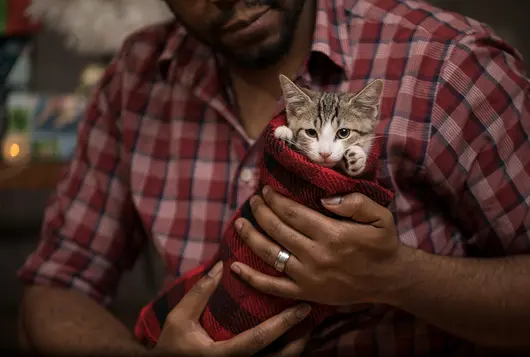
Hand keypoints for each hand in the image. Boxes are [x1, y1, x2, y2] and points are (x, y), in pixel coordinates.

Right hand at [155, 261, 312, 356]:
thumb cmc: (171, 345)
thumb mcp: (179, 318)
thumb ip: (199, 293)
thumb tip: (221, 266)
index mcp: (222, 355)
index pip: (259, 339)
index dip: (283, 324)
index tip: (302, 308)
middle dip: (299, 340)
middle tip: (311, 319)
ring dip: (294, 348)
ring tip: (306, 328)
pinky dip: (282, 353)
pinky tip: (289, 340)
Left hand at [230, 186, 404, 305]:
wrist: (389, 279)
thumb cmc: (382, 244)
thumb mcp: (380, 216)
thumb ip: (355, 203)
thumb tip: (324, 199)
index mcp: (332, 234)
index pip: (293, 213)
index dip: (276, 200)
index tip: (265, 190)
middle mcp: (316, 255)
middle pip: (278, 229)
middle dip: (261, 211)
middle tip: (253, 200)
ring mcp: (308, 277)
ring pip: (271, 254)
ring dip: (251, 237)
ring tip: (239, 223)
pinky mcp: (305, 293)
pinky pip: (273, 287)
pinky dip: (251, 278)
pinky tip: (234, 267)